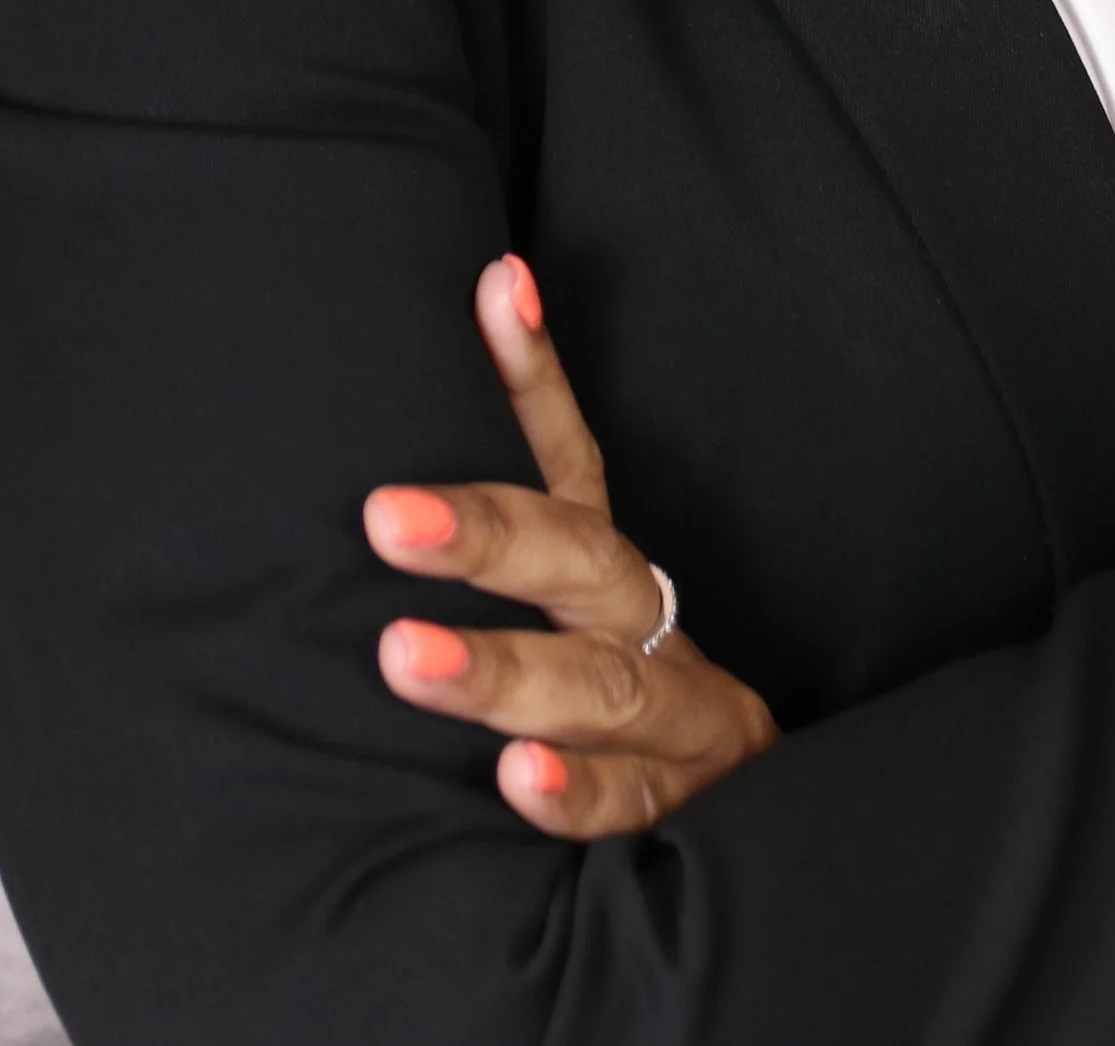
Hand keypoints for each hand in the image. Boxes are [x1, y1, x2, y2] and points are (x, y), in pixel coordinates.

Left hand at [365, 256, 778, 834]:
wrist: (732, 824)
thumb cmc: (606, 705)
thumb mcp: (555, 606)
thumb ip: (500, 499)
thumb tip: (481, 297)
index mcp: (607, 574)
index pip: (571, 452)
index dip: (535, 372)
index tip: (494, 290)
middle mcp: (651, 629)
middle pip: (584, 562)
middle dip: (486, 538)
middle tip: (383, 517)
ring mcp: (679, 725)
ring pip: (603, 688)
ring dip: (504, 672)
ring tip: (405, 655)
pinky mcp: (683, 815)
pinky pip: (632, 809)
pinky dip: (577, 798)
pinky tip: (517, 784)